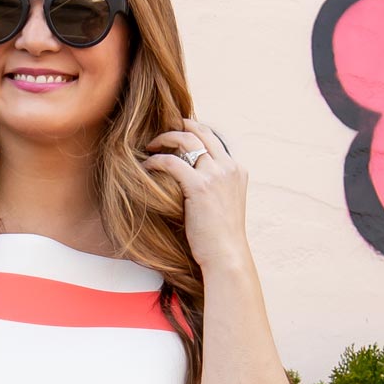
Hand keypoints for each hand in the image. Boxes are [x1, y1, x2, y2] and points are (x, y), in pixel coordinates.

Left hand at [141, 117, 249, 271]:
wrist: (226, 256)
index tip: (179, 133)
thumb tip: (194, 184)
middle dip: (180, 127)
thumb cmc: (221, 240)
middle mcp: (229, 167)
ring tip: (151, 146)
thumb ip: (216, 188)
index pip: (215, 138)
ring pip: (187, 140)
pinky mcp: (200, 186)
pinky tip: (147, 165)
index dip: (195, 131)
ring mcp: (216, 175)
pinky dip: (157, 160)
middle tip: (161, 135)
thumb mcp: (225, 206)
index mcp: (237, 170)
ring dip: (166, 138)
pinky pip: (173, 162)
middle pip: (202, 132)